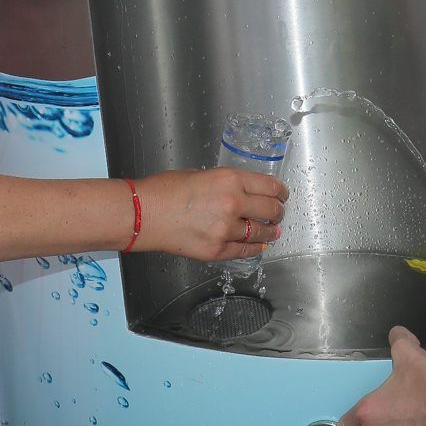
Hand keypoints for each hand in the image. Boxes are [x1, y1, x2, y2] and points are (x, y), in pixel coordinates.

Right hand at [132, 167, 286, 261]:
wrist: (143, 214)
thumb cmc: (164, 190)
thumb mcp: (201, 174)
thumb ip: (225, 184)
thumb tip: (241, 194)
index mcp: (230, 180)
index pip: (269, 186)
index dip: (280, 192)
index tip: (282, 195)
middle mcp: (233, 203)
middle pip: (270, 210)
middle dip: (278, 212)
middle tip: (278, 213)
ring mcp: (225, 229)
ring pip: (260, 232)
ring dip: (269, 231)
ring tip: (272, 230)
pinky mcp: (216, 250)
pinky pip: (244, 250)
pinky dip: (254, 248)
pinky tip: (258, 245)